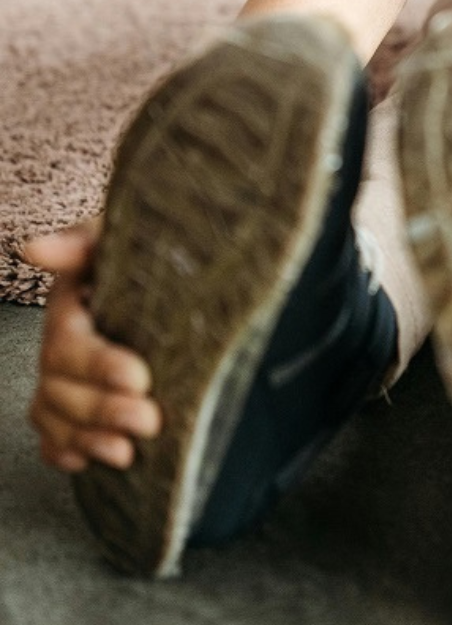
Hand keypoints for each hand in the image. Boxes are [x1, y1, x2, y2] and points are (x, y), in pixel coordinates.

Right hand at [22, 221, 161, 471]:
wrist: (171, 267)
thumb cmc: (145, 248)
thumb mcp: (119, 235)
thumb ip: (82, 241)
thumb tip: (33, 248)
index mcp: (69, 302)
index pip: (68, 342)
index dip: (98, 366)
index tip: (140, 378)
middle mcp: (59, 340)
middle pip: (60, 386)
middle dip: (102, 409)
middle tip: (149, 419)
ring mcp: (61, 375)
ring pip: (53, 415)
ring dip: (87, 438)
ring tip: (127, 451)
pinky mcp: (73, 401)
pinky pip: (51, 435)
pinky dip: (65, 452)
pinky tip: (88, 462)